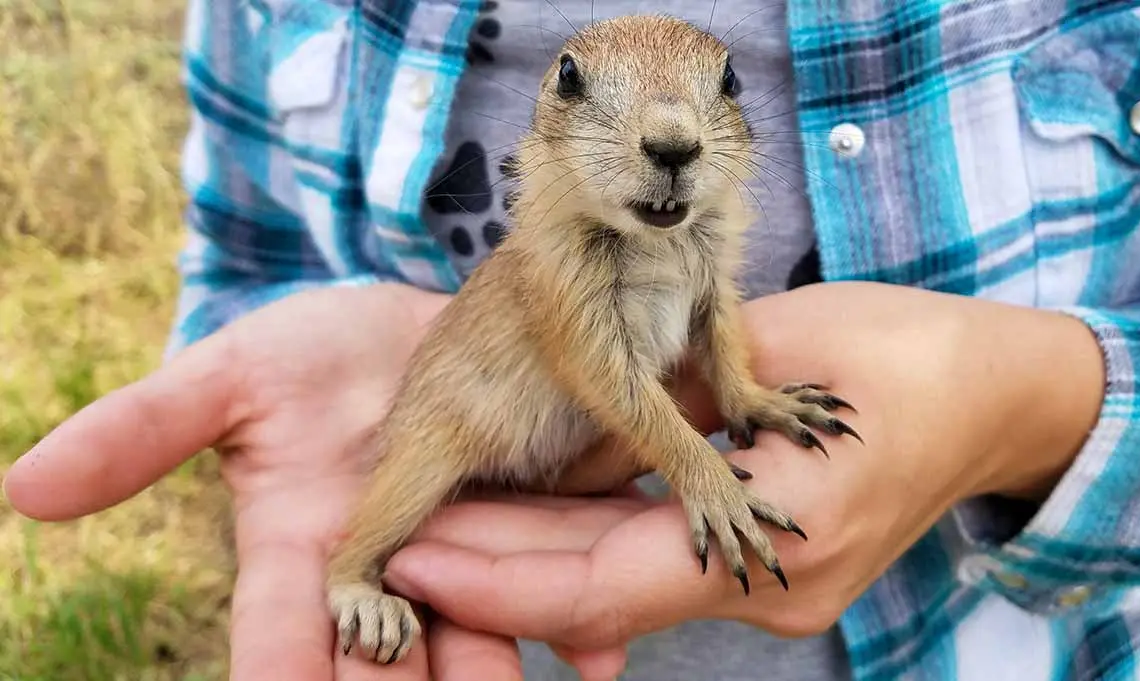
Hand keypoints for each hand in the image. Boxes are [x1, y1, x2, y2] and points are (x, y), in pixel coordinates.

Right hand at [2, 283, 555, 680]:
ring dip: (499, 668)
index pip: (281, 638)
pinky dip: (584, 620)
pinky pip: (560, 578)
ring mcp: (466, 548)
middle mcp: (389, 567)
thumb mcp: (230, 378)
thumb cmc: (307, 356)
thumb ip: (145, 431)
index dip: (287, 680)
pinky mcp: (532, 518)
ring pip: (481, 627)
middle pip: (393, 652)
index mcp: (302, 547)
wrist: (411, 326)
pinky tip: (607, 651)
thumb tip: (25, 489)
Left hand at [381, 281, 1105, 657]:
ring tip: (442, 531)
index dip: (498, 579)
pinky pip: (654, 568)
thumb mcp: (774, 354)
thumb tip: (565, 457)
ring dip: (534, 561)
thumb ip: (665, 412)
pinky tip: (528, 519)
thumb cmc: (903, 354)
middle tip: (402, 546)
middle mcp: (772, 588)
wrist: (997, 398)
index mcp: (781, 534)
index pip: (601, 584)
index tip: (413, 554)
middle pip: (599, 597)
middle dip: (495, 573)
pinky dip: (590, 545)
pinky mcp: (770, 577)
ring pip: (621, 587)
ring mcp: (774, 592)